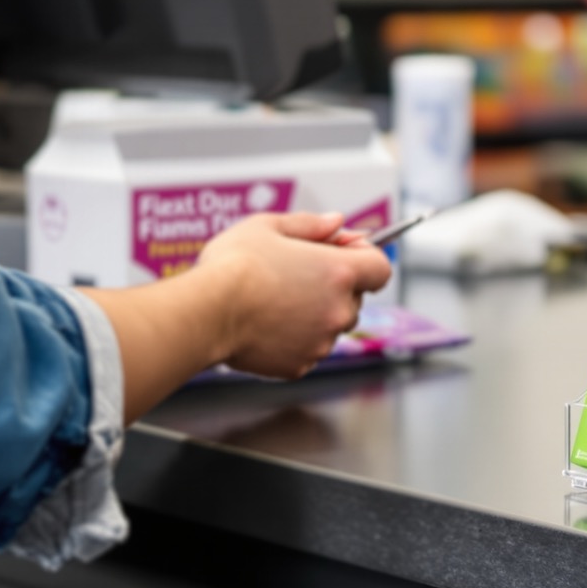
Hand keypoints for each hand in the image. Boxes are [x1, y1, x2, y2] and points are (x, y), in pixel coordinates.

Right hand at [196, 212, 390, 378]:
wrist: (205, 313)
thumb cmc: (234, 265)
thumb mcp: (269, 225)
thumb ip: (311, 224)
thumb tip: (338, 222)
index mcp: (340, 272)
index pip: (380, 267)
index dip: (365, 258)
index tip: (342, 253)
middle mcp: (339, 310)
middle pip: (354, 298)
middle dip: (334, 286)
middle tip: (296, 275)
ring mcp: (321, 342)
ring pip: (330, 326)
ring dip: (315, 314)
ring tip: (275, 300)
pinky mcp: (300, 365)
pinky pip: (307, 349)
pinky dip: (294, 339)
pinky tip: (266, 325)